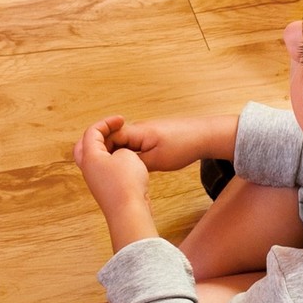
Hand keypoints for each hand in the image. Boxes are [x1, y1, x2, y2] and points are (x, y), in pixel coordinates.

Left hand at [73, 115, 152, 211]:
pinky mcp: (105, 189)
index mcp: (89, 156)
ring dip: (106, 148)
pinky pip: (104, 169)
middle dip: (98, 134)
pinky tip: (126, 161)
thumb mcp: (126, 154)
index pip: (92, 132)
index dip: (107, 122)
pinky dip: (112, 160)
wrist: (129, 212)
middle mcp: (88, 168)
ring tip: (121, 144)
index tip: (121, 120)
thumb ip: (119, 148)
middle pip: (85, 144)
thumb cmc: (126, 183)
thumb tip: (117, 156)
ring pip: (94, 157)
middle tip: (113, 129)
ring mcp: (95, 180)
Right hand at [104, 114, 224, 173]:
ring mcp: (145, 132)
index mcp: (136, 131)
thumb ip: (135, 163)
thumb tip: (118, 168)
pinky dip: (131, 156)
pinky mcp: (152, 137)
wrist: (204, 135)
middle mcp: (138, 129)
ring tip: (120, 174)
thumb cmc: (183, 146)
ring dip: (121, 157)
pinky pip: (134, 146)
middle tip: (107, 174)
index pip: (108, 138)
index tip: (98, 168)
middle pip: (114, 141)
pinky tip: (135, 169)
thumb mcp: (157, 160)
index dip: (101, 152)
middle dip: (109, 156)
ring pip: (125, 145)